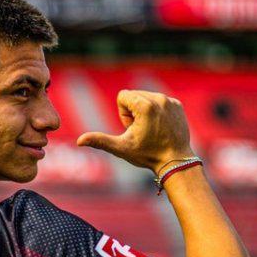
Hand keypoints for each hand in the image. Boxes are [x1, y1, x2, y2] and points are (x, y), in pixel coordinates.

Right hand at [76, 89, 194, 174]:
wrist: (175, 161)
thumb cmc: (147, 155)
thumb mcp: (120, 148)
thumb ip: (99, 141)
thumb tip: (79, 141)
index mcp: (145, 106)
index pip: (123, 96)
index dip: (123, 114)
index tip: (132, 128)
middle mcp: (159, 98)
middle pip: (134, 96)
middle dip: (133, 112)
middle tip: (141, 130)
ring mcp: (170, 101)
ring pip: (146, 97)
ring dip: (144, 112)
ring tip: (151, 129)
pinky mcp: (178, 104)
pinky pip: (160, 101)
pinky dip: (157, 112)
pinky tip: (160, 127)